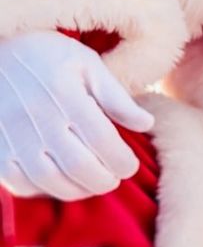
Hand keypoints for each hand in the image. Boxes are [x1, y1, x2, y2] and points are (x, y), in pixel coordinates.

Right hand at [0, 30, 153, 200]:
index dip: (123, 162)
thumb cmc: (46, 55)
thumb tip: (146, 124)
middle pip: (79, 167)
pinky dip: (43, 191)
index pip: (103, 140)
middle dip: (104, 181)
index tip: (129, 165)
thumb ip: (116, 96)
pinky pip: (20, 184)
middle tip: (112, 178)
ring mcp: (11, 134)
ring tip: (90, 182)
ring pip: (50, 181)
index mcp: (63, 91)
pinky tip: (58, 181)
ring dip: (77, 191)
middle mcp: (35, 115)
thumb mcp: (85, 63)